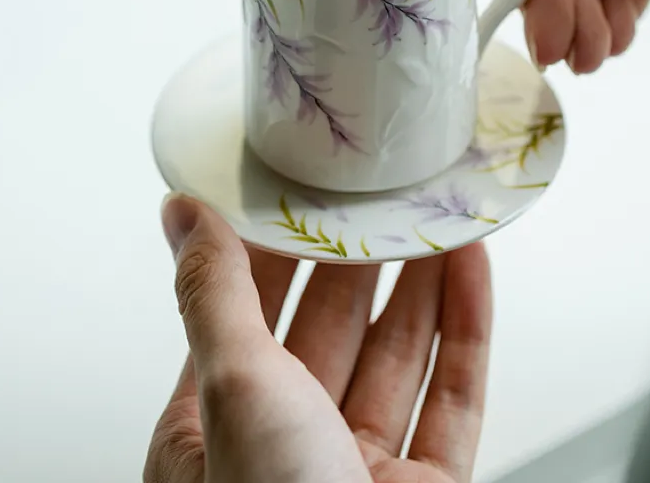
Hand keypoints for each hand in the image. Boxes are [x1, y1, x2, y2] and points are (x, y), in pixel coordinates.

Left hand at [144, 195, 491, 482]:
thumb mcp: (232, 390)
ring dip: (420, 281)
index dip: (277, 249)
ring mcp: (363, 469)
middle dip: (358, 257)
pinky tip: (469, 270)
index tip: (301, 194)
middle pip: (332, 326)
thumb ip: (212, 294)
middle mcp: (290, 447)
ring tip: (433, 215)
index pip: (247, 313)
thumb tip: (180, 212)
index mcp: (217, 431)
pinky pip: (454, 394)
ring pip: (399, 353)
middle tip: (379, 195)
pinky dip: (466, 326)